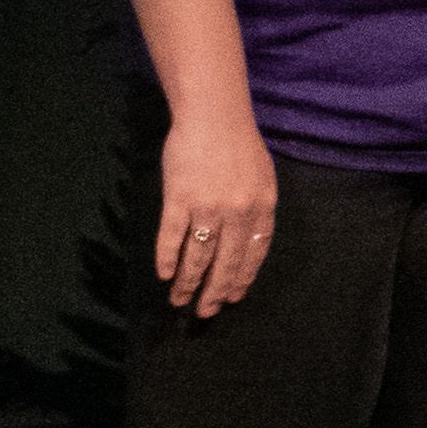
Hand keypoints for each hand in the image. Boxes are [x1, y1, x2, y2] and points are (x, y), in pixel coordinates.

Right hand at [152, 109, 279, 319]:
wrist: (213, 116)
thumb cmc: (239, 144)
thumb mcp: (263, 178)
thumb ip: (257, 210)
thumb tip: (249, 243)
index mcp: (263, 208)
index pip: (254, 254)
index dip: (242, 278)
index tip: (233, 297)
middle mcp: (238, 213)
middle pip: (227, 262)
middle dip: (215, 291)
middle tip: (206, 311)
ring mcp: (208, 207)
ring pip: (198, 255)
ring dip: (187, 282)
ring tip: (179, 300)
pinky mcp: (179, 199)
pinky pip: (172, 236)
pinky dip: (167, 258)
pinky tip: (164, 274)